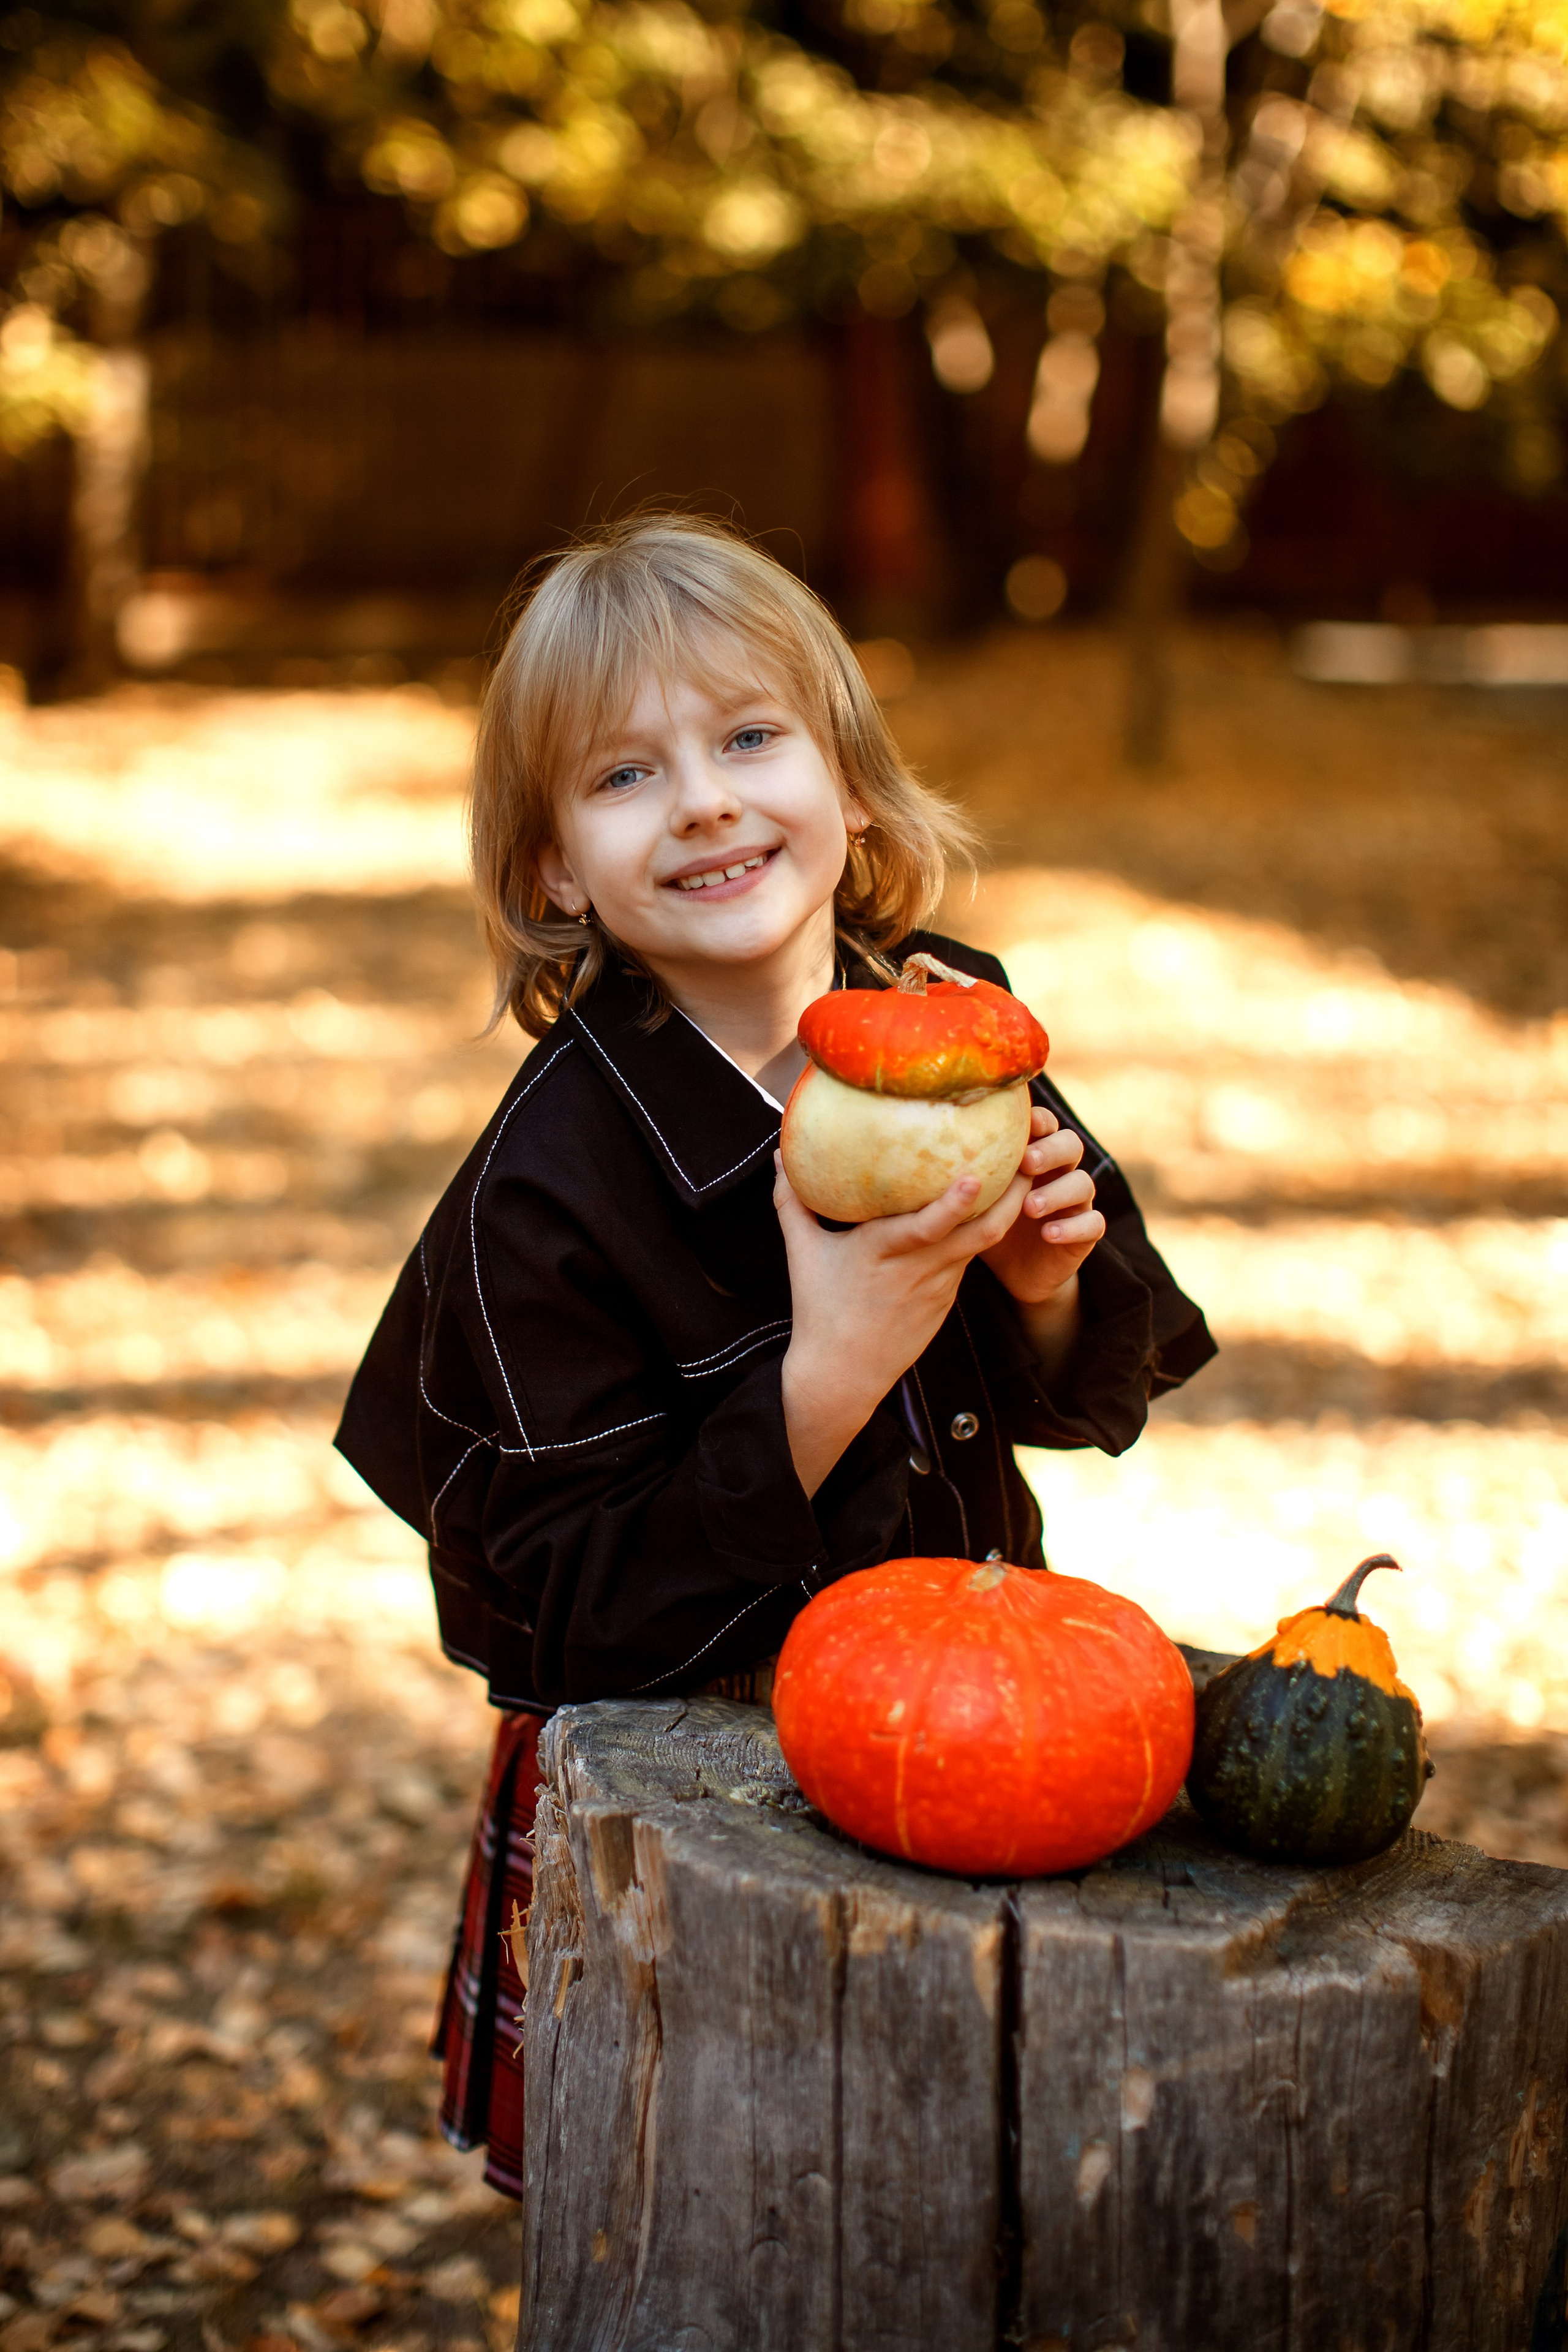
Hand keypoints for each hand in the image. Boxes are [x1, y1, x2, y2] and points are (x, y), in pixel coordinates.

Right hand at [774, 1154, 1029, 1496]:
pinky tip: (991, 1208)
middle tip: (1035, 1155)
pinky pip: (969, 1258)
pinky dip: (983, 1231)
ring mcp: (939, 1285)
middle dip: (1013, 1194)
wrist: (843, 1375)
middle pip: (981, 1232)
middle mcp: (920, 1267)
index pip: (928, 1228)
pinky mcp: (947, 1299)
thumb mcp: (803, 1253)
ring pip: (983, 1243)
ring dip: (1009, 1209)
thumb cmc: (820, 1310)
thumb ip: (793, 1201)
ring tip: (1026, 1171)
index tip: (977, 1175)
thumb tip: (779, 1154)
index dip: (955, 1204)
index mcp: (883, 1253)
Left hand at [979, 1106, 1104, 1306]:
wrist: (1018, 1271)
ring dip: (1058, 1192)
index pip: (1045, 1125)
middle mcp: (1060, 1172)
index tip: (1021, 1123)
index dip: (1038, 1119)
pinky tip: (1049, 1233)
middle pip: (1071, 1145)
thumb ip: (963, 1172)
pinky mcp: (1086, 1232)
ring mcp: (1077, 1201)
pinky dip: (1073, 1227)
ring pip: (1083, 1183)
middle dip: (1050, 1150)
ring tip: (1030, 1206)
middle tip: (1026, 1162)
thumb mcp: (975, 1197)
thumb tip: (916, 1142)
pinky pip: (1093, 1224)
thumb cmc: (989, 1222)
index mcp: (1036, 1155)